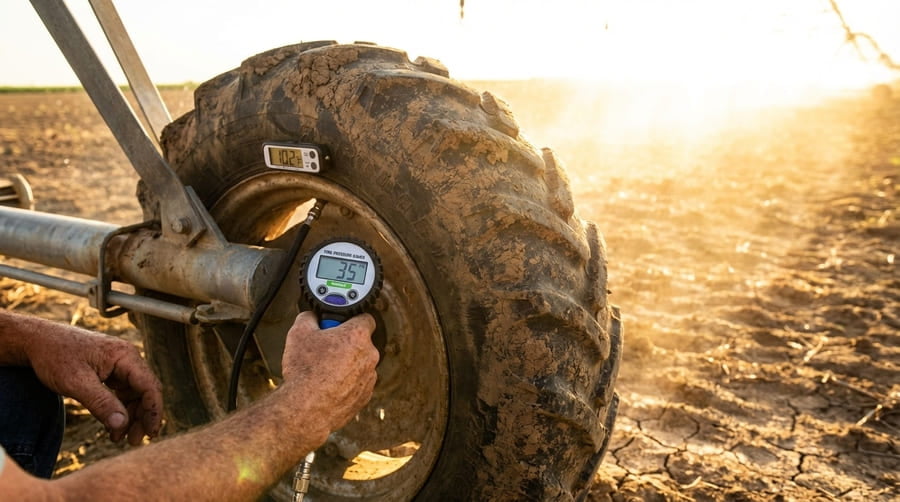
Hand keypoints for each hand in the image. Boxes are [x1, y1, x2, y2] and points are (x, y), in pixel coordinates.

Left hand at [24, 323, 162, 444]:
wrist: (37, 341)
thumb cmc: (55, 356)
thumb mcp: (76, 383)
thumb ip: (101, 404)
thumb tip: (122, 425)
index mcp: (125, 356)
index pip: (149, 386)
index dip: (153, 411)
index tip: (150, 433)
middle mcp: (127, 358)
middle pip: (146, 391)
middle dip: (142, 417)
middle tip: (133, 441)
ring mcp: (119, 365)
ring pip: (135, 394)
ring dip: (130, 416)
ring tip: (119, 437)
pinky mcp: (110, 371)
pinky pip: (122, 392)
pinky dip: (119, 409)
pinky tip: (112, 425)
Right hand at [280, 312, 378, 444]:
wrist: (306, 409)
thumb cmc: (305, 372)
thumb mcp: (298, 333)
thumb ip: (309, 317)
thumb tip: (311, 316)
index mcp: (357, 335)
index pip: (365, 318)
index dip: (351, 319)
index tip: (340, 324)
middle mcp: (370, 355)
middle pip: (361, 343)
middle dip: (345, 344)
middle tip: (326, 349)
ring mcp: (369, 377)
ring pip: (360, 364)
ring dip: (347, 365)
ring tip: (324, 371)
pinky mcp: (365, 396)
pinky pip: (358, 384)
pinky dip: (347, 383)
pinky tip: (328, 386)